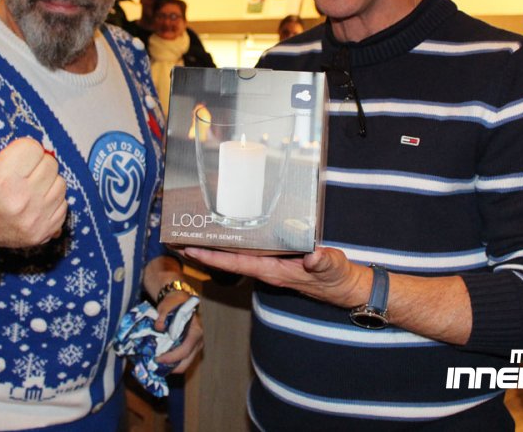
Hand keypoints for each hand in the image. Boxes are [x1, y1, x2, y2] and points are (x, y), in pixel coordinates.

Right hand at [0, 106, 67, 256]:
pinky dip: (51, 201)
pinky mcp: (44, 231)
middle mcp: (19, 200)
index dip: (21, 150)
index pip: (34, 148)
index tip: (9, 160)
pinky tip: (32, 203)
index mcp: (1, 179)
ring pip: (60, 182)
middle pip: (49, 163)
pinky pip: (63, 203)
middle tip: (17, 174)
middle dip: (35, 165)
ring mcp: (33, 218)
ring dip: (45, 182)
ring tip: (25, 188)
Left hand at [155, 296, 203, 373]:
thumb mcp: (167, 305)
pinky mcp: (190, 349)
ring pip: (184, 364)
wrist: (180, 300)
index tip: (157, 359)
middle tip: (154, 365)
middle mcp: (198, 342)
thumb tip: (159, 327)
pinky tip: (161, 360)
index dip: (171, 358)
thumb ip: (162, 315)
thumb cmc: (175, 303)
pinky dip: (172, 364)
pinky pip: (182, 361)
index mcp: (195, 332)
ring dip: (171, 367)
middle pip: (186, 362)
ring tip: (156, 364)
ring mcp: (195, 347)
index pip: (185, 350)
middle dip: (170, 367)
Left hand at [181, 246, 367, 309]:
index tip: (190, 249)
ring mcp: (270, 266)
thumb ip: (323, 262)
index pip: (236, 263)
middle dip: (204, 251)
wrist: (345, 288)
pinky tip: (226, 235)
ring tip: (192, 234)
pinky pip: (248, 253)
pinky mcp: (276, 261)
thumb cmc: (336, 278)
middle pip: (228, 260)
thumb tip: (313, 256)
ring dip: (215, 247)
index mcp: (273, 271)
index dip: (212, 256)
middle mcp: (267, 269)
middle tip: (177, 239)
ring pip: (236, 257)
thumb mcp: (332, 267)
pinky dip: (233, 245)